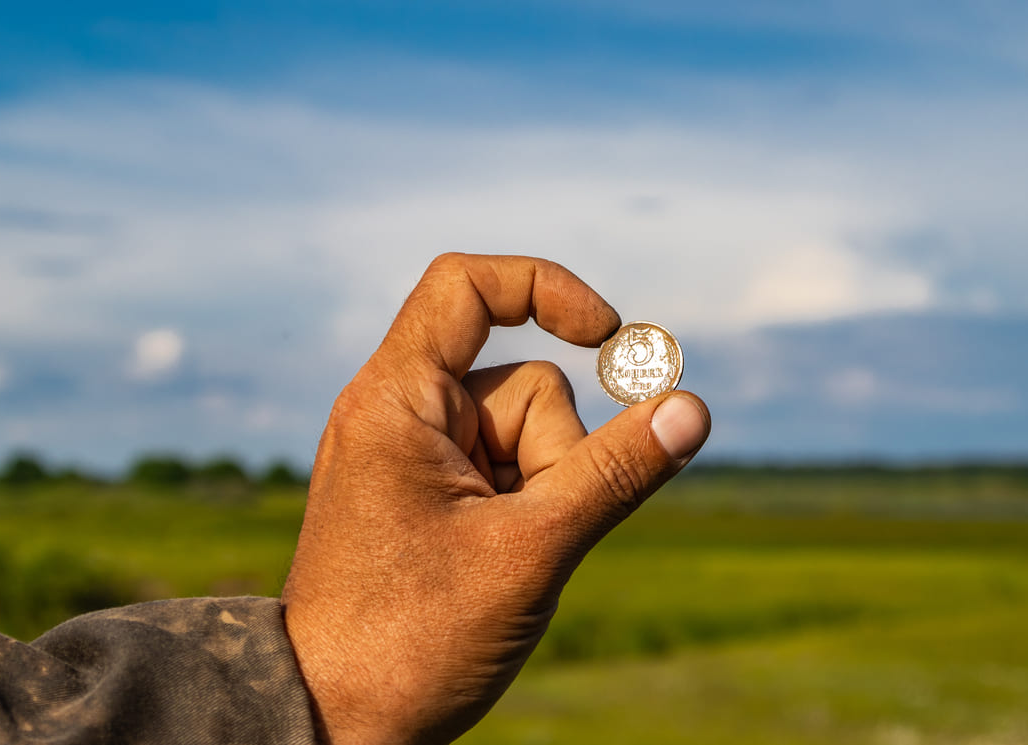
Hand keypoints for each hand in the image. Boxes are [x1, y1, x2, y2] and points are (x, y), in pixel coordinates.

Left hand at [281, 254, 710, 744]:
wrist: (336, 725)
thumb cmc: (411, 641)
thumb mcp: (531, 550)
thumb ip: (615, 474)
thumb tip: (691, 409)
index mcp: (397, 401)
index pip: (468, 287)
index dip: (547, 289)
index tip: (608, 336)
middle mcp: (400, 414)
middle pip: (526, 388)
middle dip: (555, 459)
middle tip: (524, 536)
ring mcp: (417, 459)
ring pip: (528, 439)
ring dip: (543, 497)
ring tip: (503, 565)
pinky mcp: (433, 497)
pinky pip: (509, 475)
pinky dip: (527, 513)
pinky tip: (499, 569)